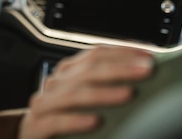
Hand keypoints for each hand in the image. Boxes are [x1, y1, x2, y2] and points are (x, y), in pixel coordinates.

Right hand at [18, 45, 153, 138]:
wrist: (31, 138)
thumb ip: (105, 86)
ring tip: (128, 94)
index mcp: (68, 72)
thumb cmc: (63, 118)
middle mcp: (55, 83)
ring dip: (104, 93)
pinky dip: (76, 120)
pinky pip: (57, 121)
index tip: (149, 56)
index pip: (96, 54)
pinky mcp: (36, 126)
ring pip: (74, 94)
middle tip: (146, 70)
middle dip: (120, 68)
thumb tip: (142, 75)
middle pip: (88, 70)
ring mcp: (44, 104)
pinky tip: (95, 121)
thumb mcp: (84, 98)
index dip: (123, 52)